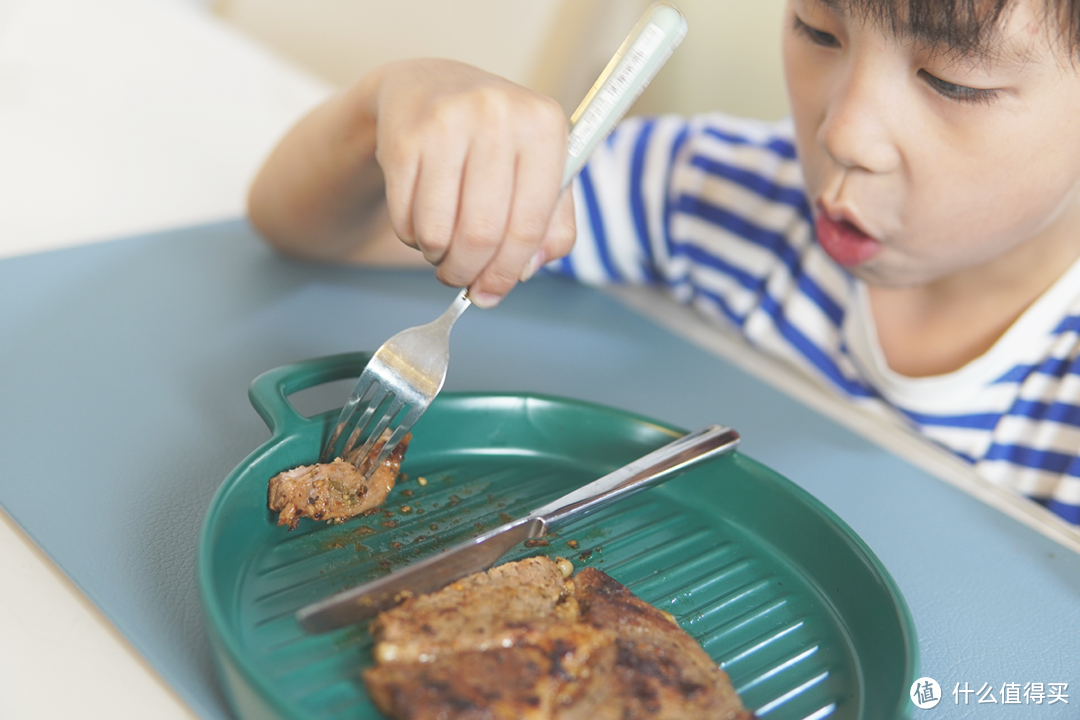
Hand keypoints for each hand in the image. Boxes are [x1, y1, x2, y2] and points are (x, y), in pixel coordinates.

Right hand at [369, 59, 575, 306]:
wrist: (429, 87)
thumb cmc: (495, 140)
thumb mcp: (538, 169)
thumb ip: (552, 224)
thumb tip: (526, 271)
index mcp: (544, 125)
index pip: (530, 226)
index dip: (509, 273)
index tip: (492, 293)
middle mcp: (498, 115)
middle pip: (482, 234)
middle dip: (469, 272)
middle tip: (461, 280)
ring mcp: (447, 122)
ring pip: (438, 232)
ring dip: (437, 257)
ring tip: (441, 247)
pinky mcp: (404, 137)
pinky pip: (405, 218)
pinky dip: (411, 237)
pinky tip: (421, 219)